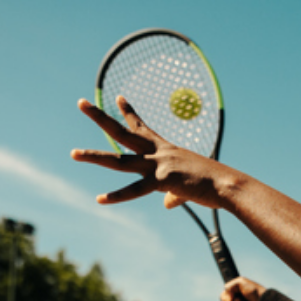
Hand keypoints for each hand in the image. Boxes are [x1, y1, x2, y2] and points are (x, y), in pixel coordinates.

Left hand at [70, 96, 227, 209]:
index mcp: (166, 149)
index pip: (142, 127)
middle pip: (123, 133)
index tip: (117, 97)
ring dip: (94, 157)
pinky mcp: (161, 181)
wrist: (228, 185)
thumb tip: (168, 204)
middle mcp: (158, 152)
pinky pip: (135, 190)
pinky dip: (118, 196)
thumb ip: (175, 195)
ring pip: (119, 161)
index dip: (128, 112)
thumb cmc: (215, 185)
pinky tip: (100, 199)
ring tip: (72, 154)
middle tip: (81, 102)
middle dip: (100, 117)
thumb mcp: (190, 186)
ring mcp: (158, 165)